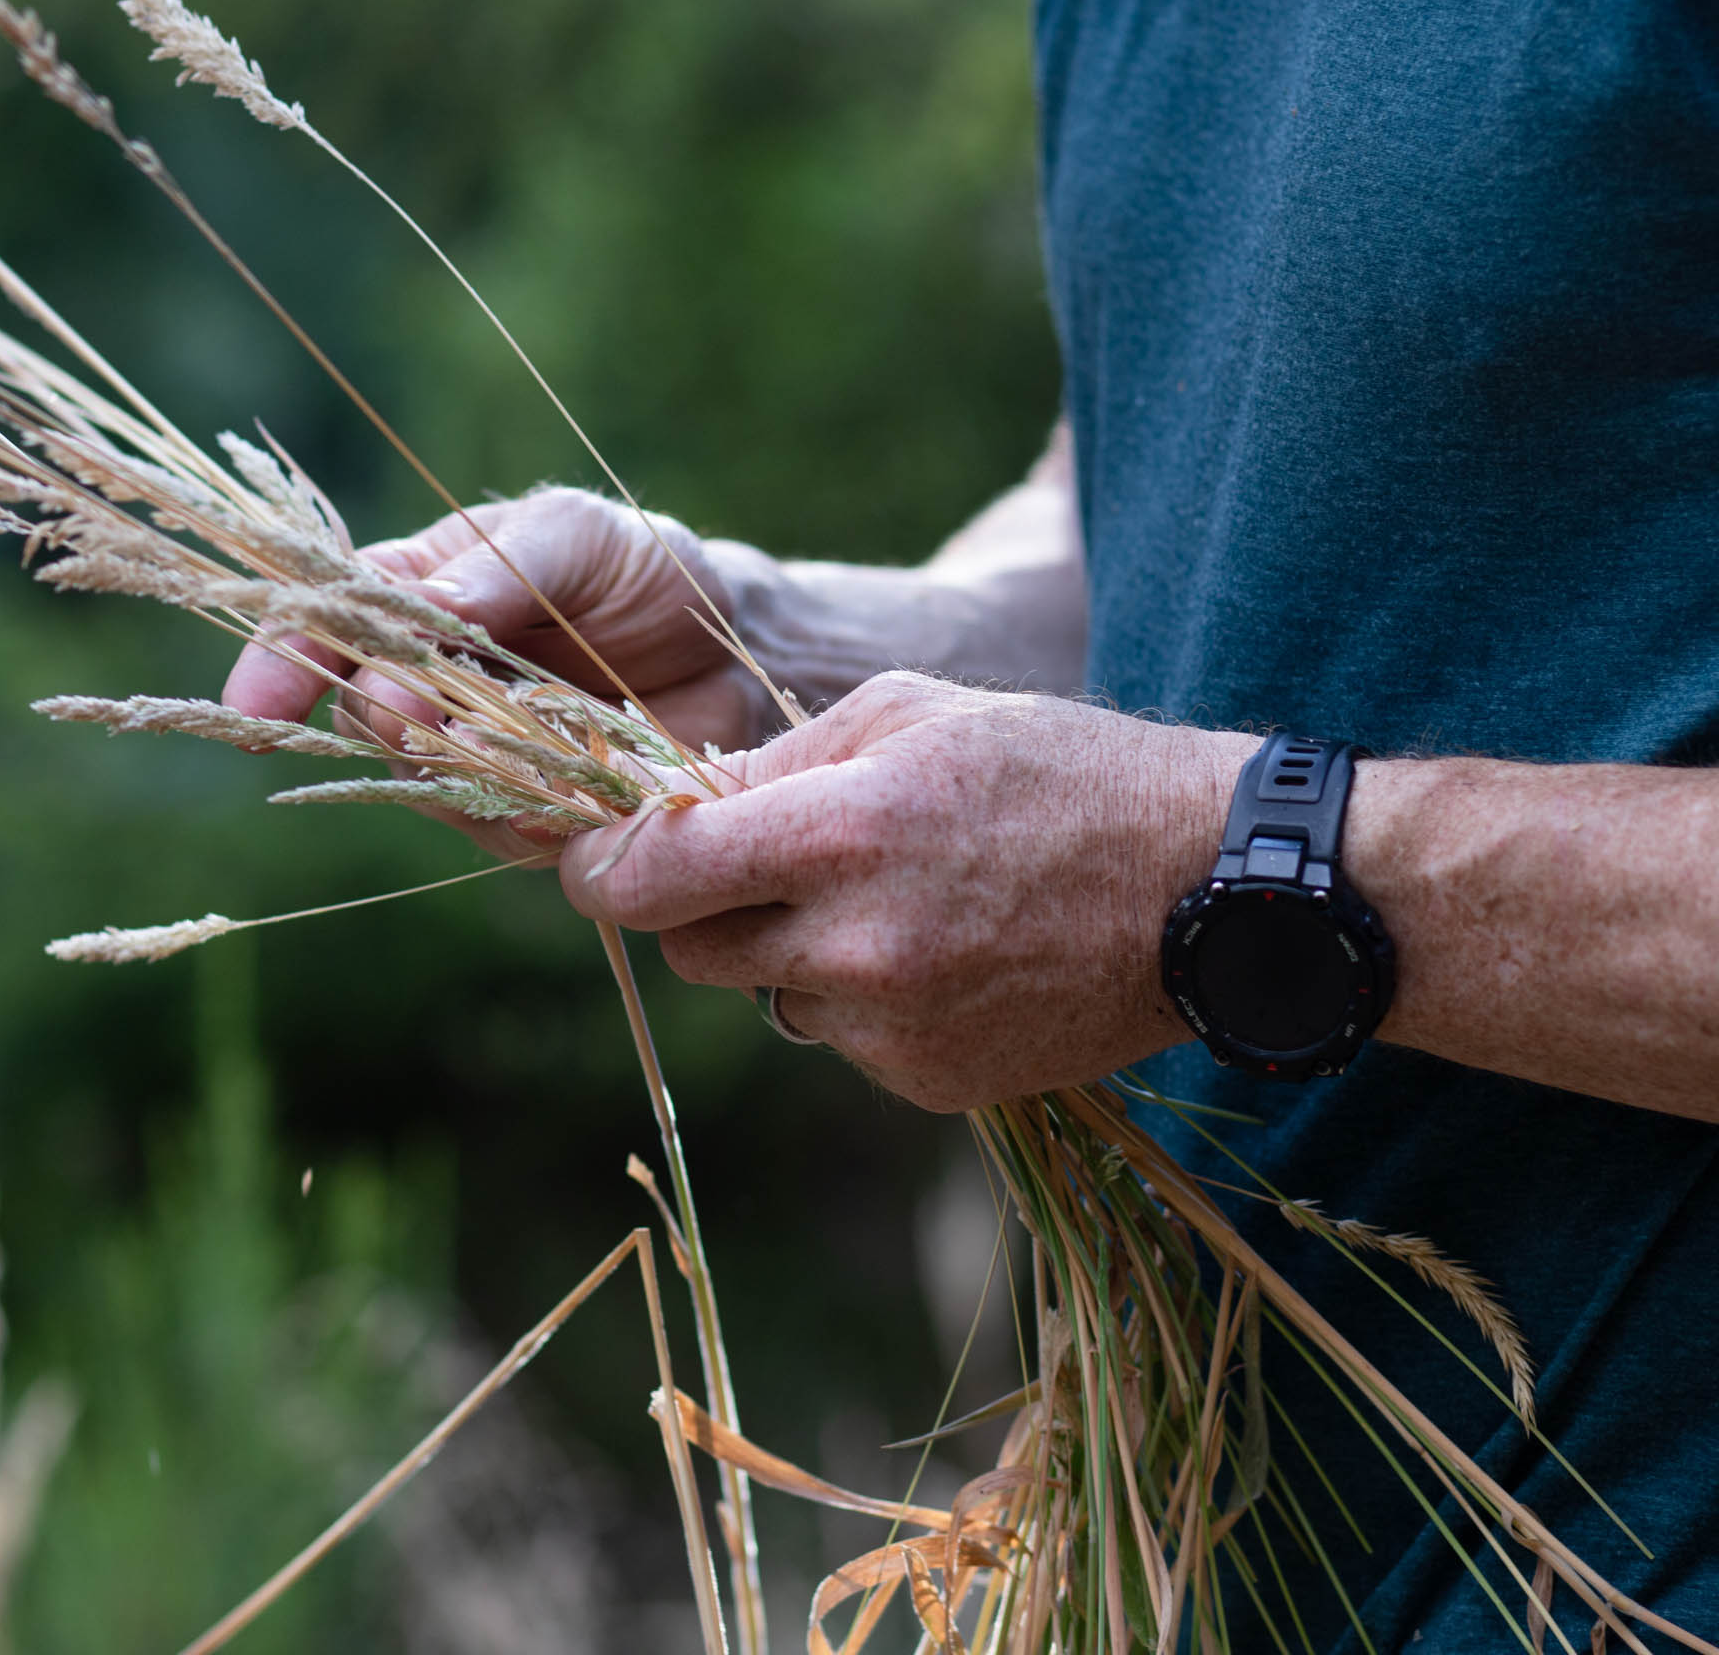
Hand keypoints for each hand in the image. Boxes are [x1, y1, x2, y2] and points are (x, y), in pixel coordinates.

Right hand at [220, 488, 774, 856]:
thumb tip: (420, 602)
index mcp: (417, 596)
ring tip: (529, 738)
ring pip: (425, 783)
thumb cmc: (645, 570)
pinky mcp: (530, 815)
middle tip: (429, 709)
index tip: (257, 707)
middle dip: (387, 716)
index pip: (321, 627)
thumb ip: (499, 568)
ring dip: (461, 769)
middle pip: (361, 716)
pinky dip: (527, 814)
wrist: (738, 650)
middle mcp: (428, 683)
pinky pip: (502, 830)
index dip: (276, 665)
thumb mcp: (577, 536)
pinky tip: (570, 790)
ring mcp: (474, 756)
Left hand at [560, 671, 1252, 1109]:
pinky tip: (941, 949)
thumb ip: (779, 761)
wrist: (1209, 891)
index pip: (649, 874)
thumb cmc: (1061, 770)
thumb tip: (676, 802)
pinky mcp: (929, 1085)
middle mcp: (854, 948)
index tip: (588, 853)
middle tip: (764, 854)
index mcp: (842, 832)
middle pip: (690, 944)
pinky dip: (858, 998)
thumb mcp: (914, 713)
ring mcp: (893, 1031)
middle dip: (699, 899)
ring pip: (767, 993)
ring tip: (893, 894)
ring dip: (789, 948)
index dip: (597, 864)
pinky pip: (840, 1039)